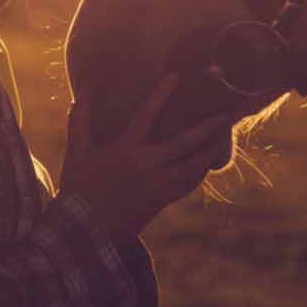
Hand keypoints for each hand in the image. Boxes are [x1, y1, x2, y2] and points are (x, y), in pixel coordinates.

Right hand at [61, 75, 232, 241]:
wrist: (84, 230)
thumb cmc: (78, 186)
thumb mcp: (77, 150)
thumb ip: (80, 118)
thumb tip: (85, 87)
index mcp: (125, 149)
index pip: (146, 114)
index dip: (160, 94)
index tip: (176, 75)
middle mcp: (146, 165)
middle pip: (185, 142)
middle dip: (209, 127)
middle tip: (229, 113)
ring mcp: (156, 185)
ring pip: (192, 166)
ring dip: (210, 150)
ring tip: (225, 135)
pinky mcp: (160, 200)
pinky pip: (187, 185)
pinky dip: (199, 172)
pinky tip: (207, 162)